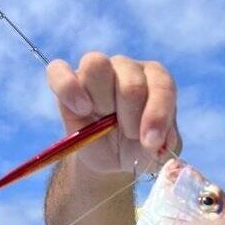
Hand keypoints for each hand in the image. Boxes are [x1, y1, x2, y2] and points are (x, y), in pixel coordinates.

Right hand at [46, 52, 180, 175]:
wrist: (112, 159)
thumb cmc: (139, 147)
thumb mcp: (159, 151)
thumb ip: (166, 143)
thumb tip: (158, 140)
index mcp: (156, 80)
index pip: (161, 84)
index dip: (158, 115)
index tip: (152, 143)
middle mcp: (127, 69)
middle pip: (130, 80)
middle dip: (131, 117)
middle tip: (129, 135)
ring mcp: (96, 72)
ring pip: (97, 65)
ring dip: (103, 102)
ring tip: (105, 124)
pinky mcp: (66, 81)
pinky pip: (58, 70)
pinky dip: (68, 89)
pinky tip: (82, 110)